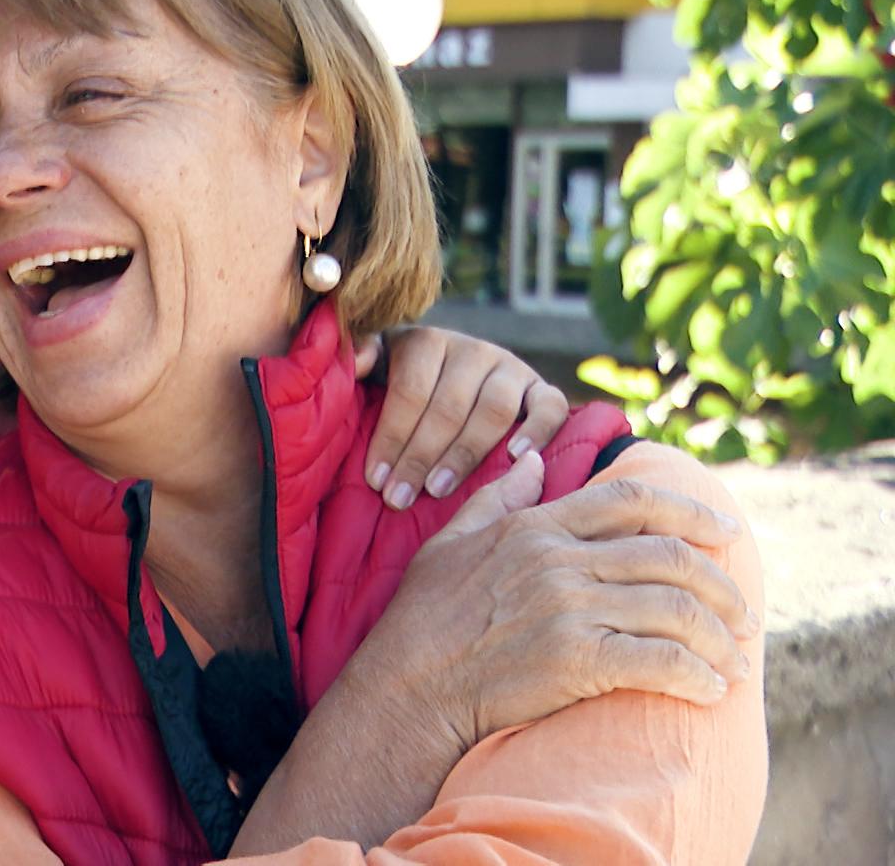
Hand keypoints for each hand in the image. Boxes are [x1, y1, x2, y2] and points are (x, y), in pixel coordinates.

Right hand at [354, 453, 755, 754]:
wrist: (407, 688)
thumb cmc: (422, 620)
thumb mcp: (450, 542)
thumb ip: (498, 498)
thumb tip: (532, 460)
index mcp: (536, 527)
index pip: (631, 499)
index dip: (690, 509)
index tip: (727, 530)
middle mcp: (558, 561)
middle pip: (670, 556)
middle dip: (721, 585)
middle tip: (743, 614)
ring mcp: (568, 609)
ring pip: (676, 609)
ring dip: (719, 639)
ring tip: (734, 662)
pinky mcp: (575, 660)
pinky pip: (661, 661)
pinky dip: (697, 675)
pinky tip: (708, 690)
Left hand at [358, 327, 568, 509]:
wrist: (450, 372)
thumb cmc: (404, 380)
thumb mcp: (376, 363)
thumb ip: (363, 357)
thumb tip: (357, 360)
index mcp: (427, 342)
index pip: (410, 392)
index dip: (391, 437)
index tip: (375, 480)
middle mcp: (472, 349)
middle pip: (448, 407)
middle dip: (419, 457)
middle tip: (399, 498)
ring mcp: (510, 366)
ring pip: (493, 410)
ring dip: (464, 454)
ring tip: (438, 489)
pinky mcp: (540, 386)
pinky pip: (551, 405)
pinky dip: (538, 430)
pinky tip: (515, 459)